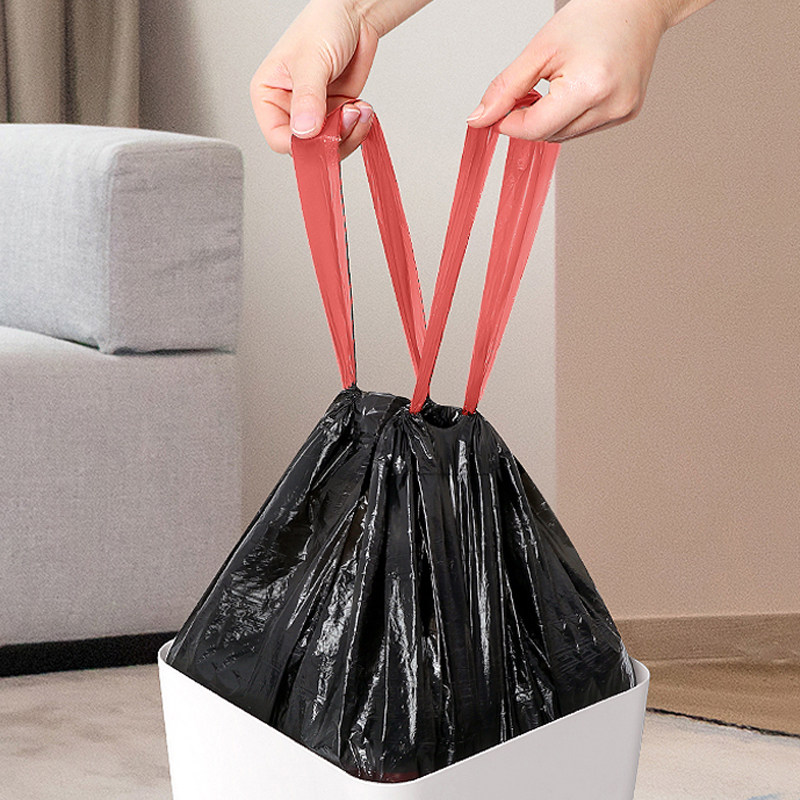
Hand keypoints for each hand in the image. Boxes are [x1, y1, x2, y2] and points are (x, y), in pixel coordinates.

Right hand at [249, 0, 377, 157]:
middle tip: (349, 116)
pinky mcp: (336, 113)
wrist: (354, 14)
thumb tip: (303, 131)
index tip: (322, 136)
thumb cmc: (323, 24)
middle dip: (332, 138)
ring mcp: (315, 113)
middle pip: (307, 147)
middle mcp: (290, 108)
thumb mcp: (312, 61)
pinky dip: (359, 127)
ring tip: (359, 108)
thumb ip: (308, 98)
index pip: (278, 137)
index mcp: (269, 95)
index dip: (301, 144)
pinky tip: (364, 108)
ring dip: (350, 133)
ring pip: (329, 145)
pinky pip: (346, 136)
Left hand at [466, 0, 670, 141]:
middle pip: (549, 135)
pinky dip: (569, 117)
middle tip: (528, 89)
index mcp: (590, 87)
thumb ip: (506, 88)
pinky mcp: (625, 114)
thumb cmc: (594, 16)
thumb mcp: (539, 50)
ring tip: (556, 83)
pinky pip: (582, 129)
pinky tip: (574, 90)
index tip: (499, 112)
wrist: (638, 5)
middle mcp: (611, 105)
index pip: (534, 129)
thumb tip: (480, 119)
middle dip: (530, 120)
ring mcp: (621, 113)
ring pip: (564, 136)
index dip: (510, 123)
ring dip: (549, 120)